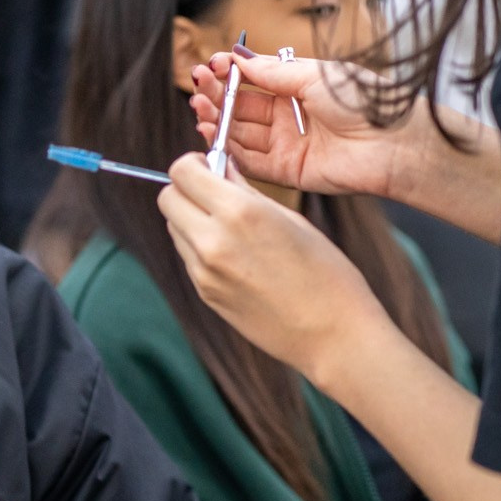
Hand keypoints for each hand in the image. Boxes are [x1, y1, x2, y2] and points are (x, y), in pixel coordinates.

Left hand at [157, 154, 394, 382]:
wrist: (333, 336)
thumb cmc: (326, 273)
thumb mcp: (291, 219)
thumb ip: (246, 191)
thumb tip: (221, 168)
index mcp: (239, 213)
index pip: (181, 172)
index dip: (192, 164)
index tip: (207, 166)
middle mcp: (212, 241)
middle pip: (167, 198)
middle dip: (185, 189)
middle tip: (213, 193)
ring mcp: (204, 272)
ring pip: (174, 228)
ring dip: (191, 218)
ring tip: (229, 226)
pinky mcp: (205, 294)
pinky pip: (187, 256)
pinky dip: (199, 246)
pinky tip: (234, 254)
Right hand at [189, 50, 415, 198]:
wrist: (394, 143)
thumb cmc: (365, 102)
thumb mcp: (314, 75)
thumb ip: (273, 71)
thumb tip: (238, 57)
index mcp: (297, 89)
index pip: (253, 81)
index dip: (229, 74)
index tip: (210, 66)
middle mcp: (289, 117)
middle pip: (241, 108)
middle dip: (217, 96)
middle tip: (198, 86)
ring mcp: (287, 144)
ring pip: (240, 134)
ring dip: (217, 122)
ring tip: (200, 109)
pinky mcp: (288, 171)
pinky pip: (251, 163)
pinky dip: (229, 152)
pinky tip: (213, 136)